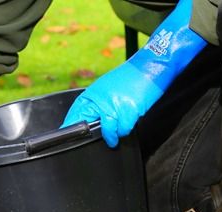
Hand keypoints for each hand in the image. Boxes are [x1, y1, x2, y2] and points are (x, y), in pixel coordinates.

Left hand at [62, 0, 205, 146]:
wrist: (152, 63)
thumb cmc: (131, 76)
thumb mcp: (106, 87)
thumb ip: (96, 102)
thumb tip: (87, 118)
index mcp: (94, 93)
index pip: (76, 114)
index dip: (71, 126)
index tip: (68, 134)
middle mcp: (102, 100)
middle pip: (88, 125)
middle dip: (90, 134)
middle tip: (95, 137)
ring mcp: (115, 106)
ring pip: (108, 130)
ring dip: (112, 135)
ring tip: (116, 133)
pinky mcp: (129, 110)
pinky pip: (123, 129)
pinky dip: (126, 130)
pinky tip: (128, 123)